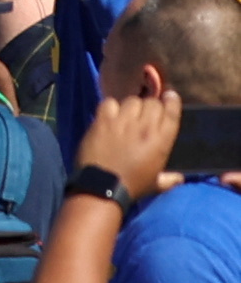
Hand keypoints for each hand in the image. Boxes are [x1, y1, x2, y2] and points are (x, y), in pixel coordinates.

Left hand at [81, 58, 182, 195]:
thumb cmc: (132, 186)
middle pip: (152, 102)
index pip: (172, 111)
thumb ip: (171, 178)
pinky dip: (110, 107)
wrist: (103, 186)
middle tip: (144, 115)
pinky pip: (109, 102)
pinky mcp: (102, 121)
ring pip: (131, 100)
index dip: (172, 101)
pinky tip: (110, 116)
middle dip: (150, 106)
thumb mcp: (157, 184)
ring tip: (127, 116)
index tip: (170, 96)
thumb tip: (180, 177)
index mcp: (161, 140)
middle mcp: (144, 127)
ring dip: (131, 106)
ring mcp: (122, 122)